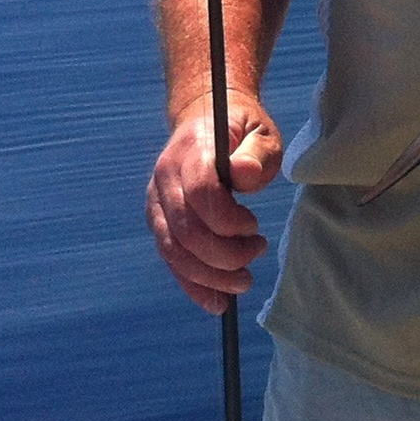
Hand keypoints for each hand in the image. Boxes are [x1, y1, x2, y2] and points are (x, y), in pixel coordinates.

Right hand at [146, 90, 281, 313]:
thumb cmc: (243, 128)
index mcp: (192, 150)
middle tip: (257, 254)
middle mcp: (165, 178)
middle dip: (222, 255)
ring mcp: (157, 202)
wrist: (207, 119)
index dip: (227, 219)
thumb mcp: (262, 130)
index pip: (200, 192)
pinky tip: (216, 301)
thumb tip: (244, 174)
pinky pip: (170, 259)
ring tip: (244, 282)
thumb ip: (256, 152)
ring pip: (173, 251)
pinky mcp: (160, 221)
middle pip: (185, 230)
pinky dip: (192, 284)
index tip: (255, 226)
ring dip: (209, 275)